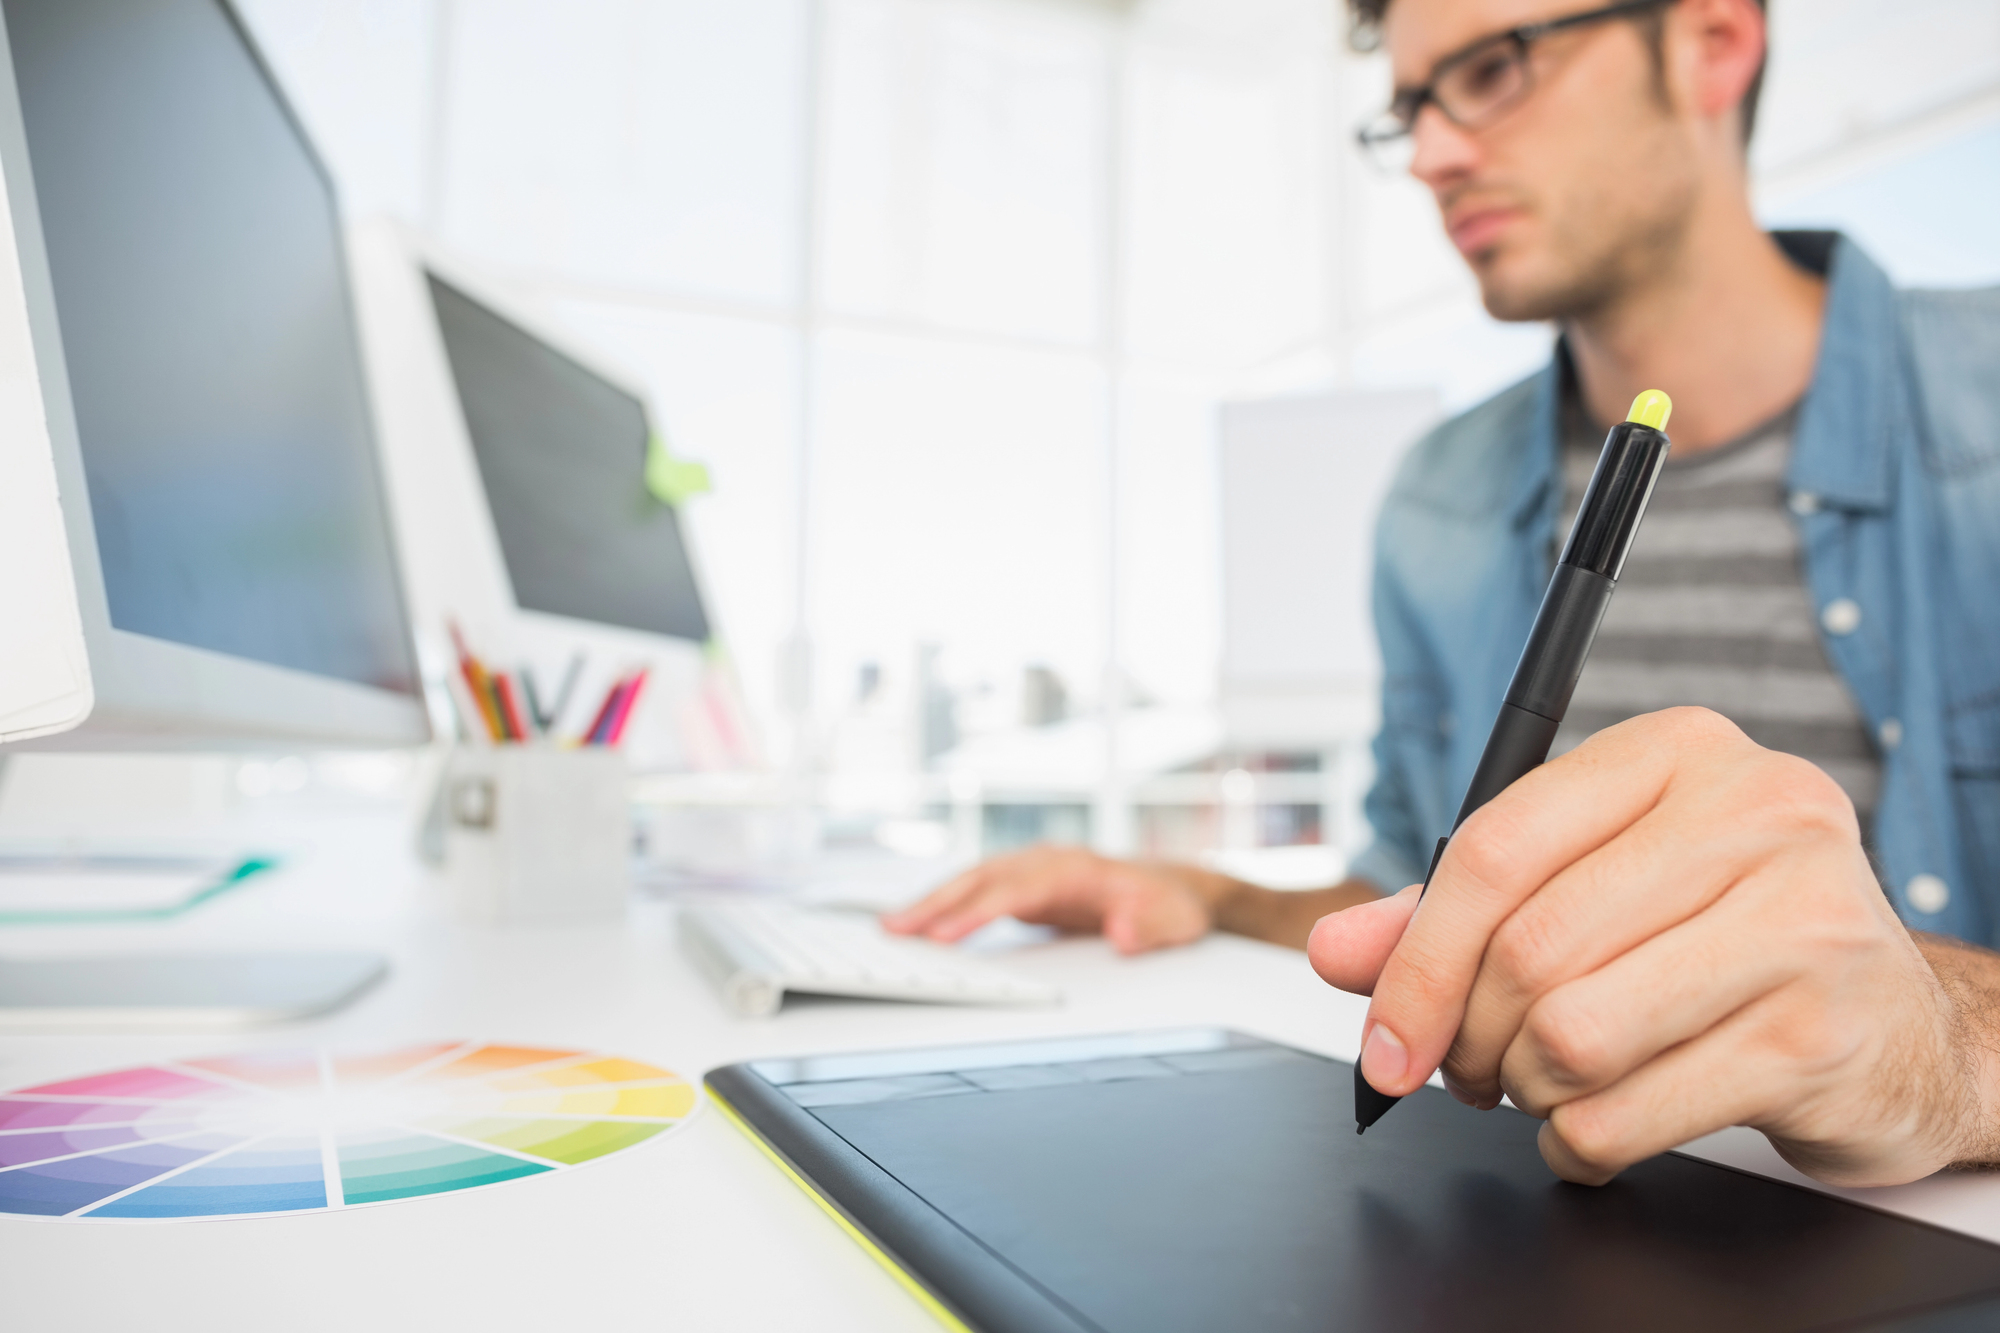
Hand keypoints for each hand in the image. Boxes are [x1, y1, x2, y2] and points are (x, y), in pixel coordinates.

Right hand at [883, 846, 1226, 954]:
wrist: (1176, 888)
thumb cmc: (1172, 904)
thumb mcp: (1175, 922)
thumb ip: (1151, 928)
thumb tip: (1122, 934)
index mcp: (1076, 869)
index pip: (1014, 891)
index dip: (976, 913)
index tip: (943, 935)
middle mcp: (1048, 862)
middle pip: (981, 879)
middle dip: (935, 903)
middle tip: (893, 929)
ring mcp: (1034, 871)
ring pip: (972, 881)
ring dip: (931, 902)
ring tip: (890, 928)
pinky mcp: (1027, 886)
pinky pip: (978, 892)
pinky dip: (947, 905)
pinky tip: (920, 923)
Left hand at [1307, 707, 1995, 1187]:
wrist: (1898, 1025)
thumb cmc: (1723, 936)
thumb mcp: (1593, 887)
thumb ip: (1453, 913)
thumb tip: (1338, 952)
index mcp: (1678, 752)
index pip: (1495, 849)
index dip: (1413, 959)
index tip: (1383, 1038)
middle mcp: (1754, 814)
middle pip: (1527, 950)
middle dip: (1469, 1037)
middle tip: (1471, 1068)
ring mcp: (1802, 924)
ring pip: (1570, 1037)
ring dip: (1528, 1089)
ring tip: (1548, 1083)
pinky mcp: (1818, 1037)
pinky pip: (1626, 1114)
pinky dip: (1581, 1142)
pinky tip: (1597, 1125)